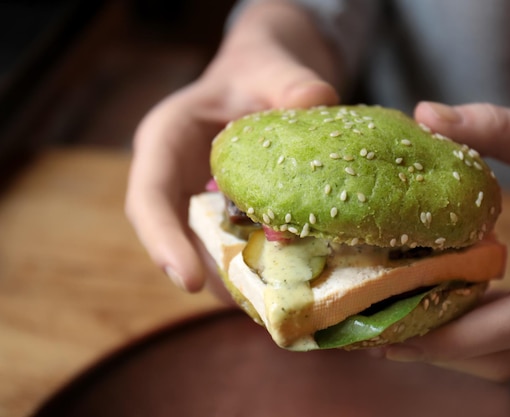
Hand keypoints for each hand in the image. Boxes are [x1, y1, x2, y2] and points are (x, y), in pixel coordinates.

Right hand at [125, 1, 338, 293]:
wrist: (267, 79)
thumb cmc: (257, 69)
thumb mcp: (271, 68)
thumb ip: (291, 83)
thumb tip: (318, 102)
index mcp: (166, 140)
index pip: (148, 198)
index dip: (163, 241)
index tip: (189, 280)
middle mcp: (175, 178)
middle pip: (177, 237)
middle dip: (211, 272)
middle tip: (251, 304)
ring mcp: (200, 200)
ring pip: (208, 250)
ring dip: (239, 278)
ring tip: (277, 302)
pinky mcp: (228, 214)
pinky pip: (236, 246)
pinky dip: (259, 265)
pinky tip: (294, 277)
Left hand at [385, 101, 509, 379]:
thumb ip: (499, 129)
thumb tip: (427, 114)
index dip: (448, 337)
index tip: (392, 331)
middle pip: (509, 353)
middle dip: (442, 352)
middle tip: (380, 335)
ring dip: (460, 350)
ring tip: (402, 327)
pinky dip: (484, 336)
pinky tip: (448, 310)